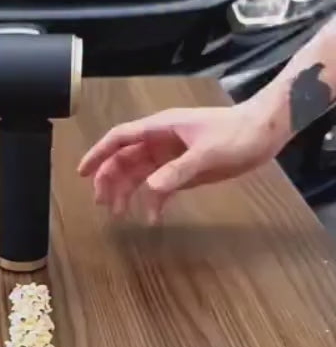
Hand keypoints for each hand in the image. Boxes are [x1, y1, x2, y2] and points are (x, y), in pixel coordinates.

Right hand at [78, 100, 281, 221]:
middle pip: (125, 159)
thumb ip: (177, 171)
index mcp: (161, 128)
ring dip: (128, 192)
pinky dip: (154, 201)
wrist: (265, 132)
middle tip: (102, 205)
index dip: (98, 154)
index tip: (81, 173)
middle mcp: (161, 141)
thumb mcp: (207, 153)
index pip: (120, 138)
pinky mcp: (184, 169)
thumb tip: (150, 189)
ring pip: (140, 174)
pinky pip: (161, 186)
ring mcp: (172, 156)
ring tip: (119, 214)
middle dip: (110, 180)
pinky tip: (152, 218)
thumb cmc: (237, 134)